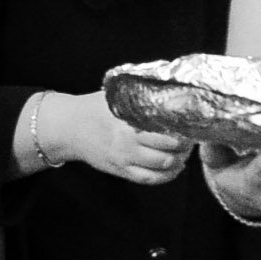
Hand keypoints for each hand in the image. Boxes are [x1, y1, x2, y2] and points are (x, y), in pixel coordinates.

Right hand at [41, 90, 191, 183]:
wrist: (69, 127)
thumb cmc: (96, 108)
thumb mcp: (116, 96)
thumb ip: (140, 92)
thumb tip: (169, 80)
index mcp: (127, 119)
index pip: (163, 127)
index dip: (182, 127)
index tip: (191, 122)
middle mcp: (126, 141)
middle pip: (168, 148)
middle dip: (185, 144)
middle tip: (191, 137)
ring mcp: (123, 158)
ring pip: (161, 166)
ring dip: (179, 160)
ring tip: (184, 151)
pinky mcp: (121, 171)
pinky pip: (149, 179)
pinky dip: (166, 175)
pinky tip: (175, 167)